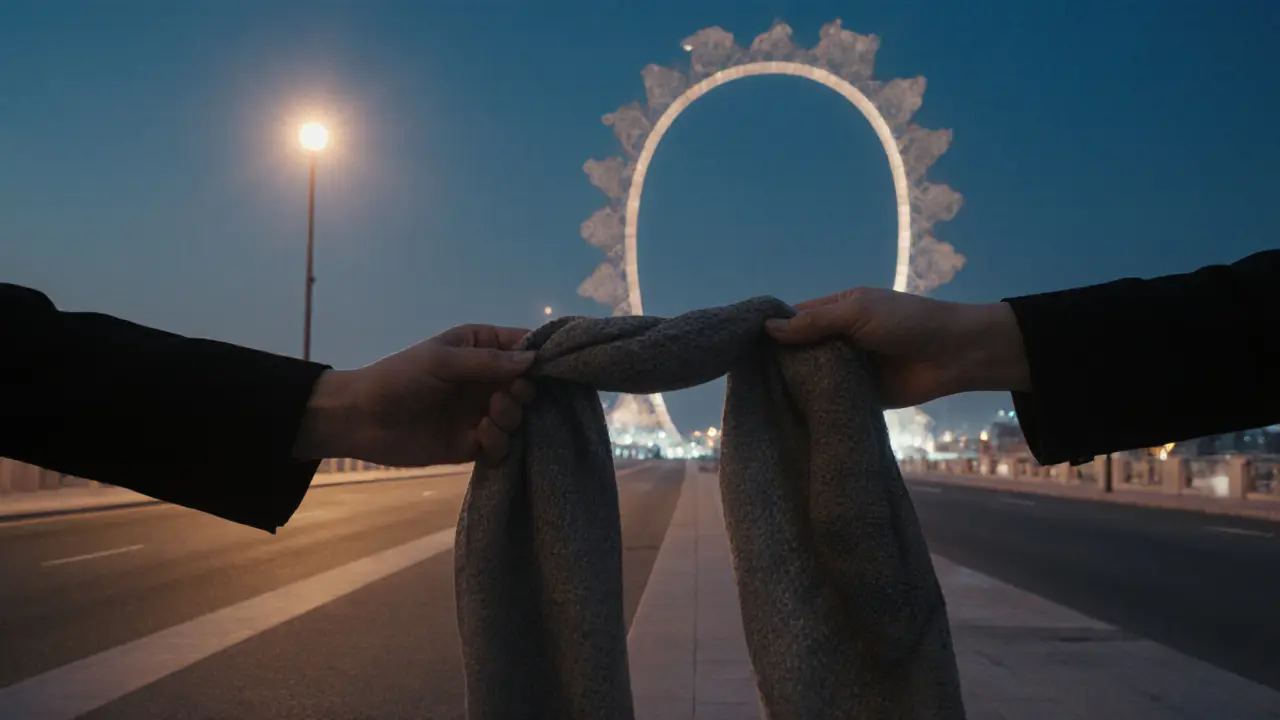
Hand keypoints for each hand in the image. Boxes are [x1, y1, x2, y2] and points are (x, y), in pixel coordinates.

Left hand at [294, 325, 536, 466]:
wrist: (361, 419)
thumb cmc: (399, 378)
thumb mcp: (442, 360)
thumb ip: (488, 362)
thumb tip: (533, 360)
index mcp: (480, 348)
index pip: (523, 347)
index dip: (541, 355)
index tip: (553, 368)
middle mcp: (486, 380)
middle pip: (528, 385)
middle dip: (526, 391)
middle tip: (510, 395)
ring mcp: (481, 412)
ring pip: (519, 417)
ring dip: (513, 416)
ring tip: (491, 414)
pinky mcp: (473, 444)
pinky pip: (502, 445)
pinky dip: (500, 441)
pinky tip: (482, 434)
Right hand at [765, 287, 1030, 407]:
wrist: (955, 355)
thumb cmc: (907, 322)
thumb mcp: (857, 312)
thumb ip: (814, 322)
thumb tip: (767, 329)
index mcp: (836, 311)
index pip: (793, 319)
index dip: (769, 331)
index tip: (740, 347)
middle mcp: (837, 340)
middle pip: (798, 352)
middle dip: (777, 363)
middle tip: (744, 381)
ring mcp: (848, 370)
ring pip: (811, 378)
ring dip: (794, 388)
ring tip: (759, 402)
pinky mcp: (859, 397)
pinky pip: (831, 401)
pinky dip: (815, 407)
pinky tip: (789, 418)